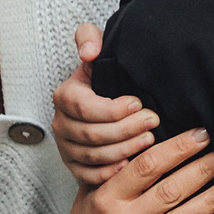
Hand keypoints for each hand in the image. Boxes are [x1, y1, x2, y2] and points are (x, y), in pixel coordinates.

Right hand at [54, 25, 158, 184]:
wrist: (104, 97)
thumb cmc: (103, 75)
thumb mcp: (97, 49)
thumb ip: (89, 37)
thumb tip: (89, 51)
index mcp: (65, 96)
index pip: (85, 108)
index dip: (113, 109)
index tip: (138, 104)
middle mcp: (61, 123)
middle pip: (92, 134)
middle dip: (126, 129)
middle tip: (152, 122)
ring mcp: (66, 147)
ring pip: (93, 156)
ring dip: (124, 149)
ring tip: (149, 139)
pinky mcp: (74, 166)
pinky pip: (89, 176)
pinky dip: (110, 172)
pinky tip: (130, 164)